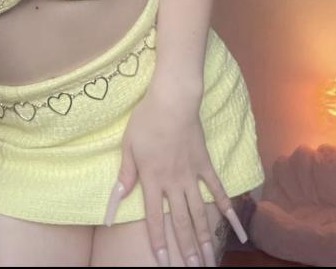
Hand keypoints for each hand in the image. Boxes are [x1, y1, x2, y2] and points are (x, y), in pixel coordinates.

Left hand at [103, 84, 245, 265]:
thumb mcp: (128, 145)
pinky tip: (236, 229)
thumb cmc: (146, 121)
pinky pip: (218, 191)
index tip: (165, 261)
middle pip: (181, 222)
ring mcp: (192, 175)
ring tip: (209, 259)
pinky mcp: (205, 165)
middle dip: (186, 248)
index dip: (159, 241)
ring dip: (204, 238)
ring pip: (200, 212)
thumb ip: (125, 173)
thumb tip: (116, 198)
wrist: (173, 101)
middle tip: (195, 268)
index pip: (154, 218)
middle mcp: (174, 182)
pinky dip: (227, 210)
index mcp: (152, 179)